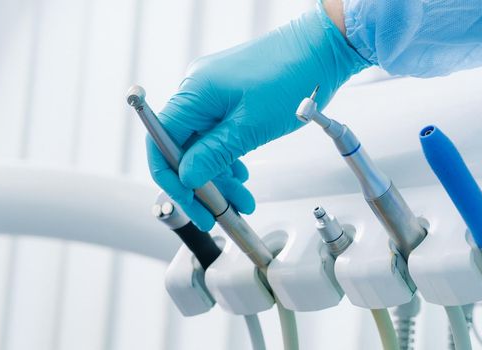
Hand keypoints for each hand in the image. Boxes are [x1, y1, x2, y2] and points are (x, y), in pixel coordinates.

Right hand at [147, 3, 368, 230]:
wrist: (321, 50)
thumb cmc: (292, 77)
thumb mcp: (250, 127)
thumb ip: (214, 154)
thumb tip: (186, 177)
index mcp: (195, 93)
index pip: (161, 142)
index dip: (170, 178)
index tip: (189, 203)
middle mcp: (198, 91)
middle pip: (184, 148)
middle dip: (202, 183)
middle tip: (219, 211)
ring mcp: (214, 94)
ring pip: (204, 145)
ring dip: (220, 175)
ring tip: (241, 199)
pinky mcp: (229, 98)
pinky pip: (218, 134)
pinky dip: (228, 157)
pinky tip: (241, 173)